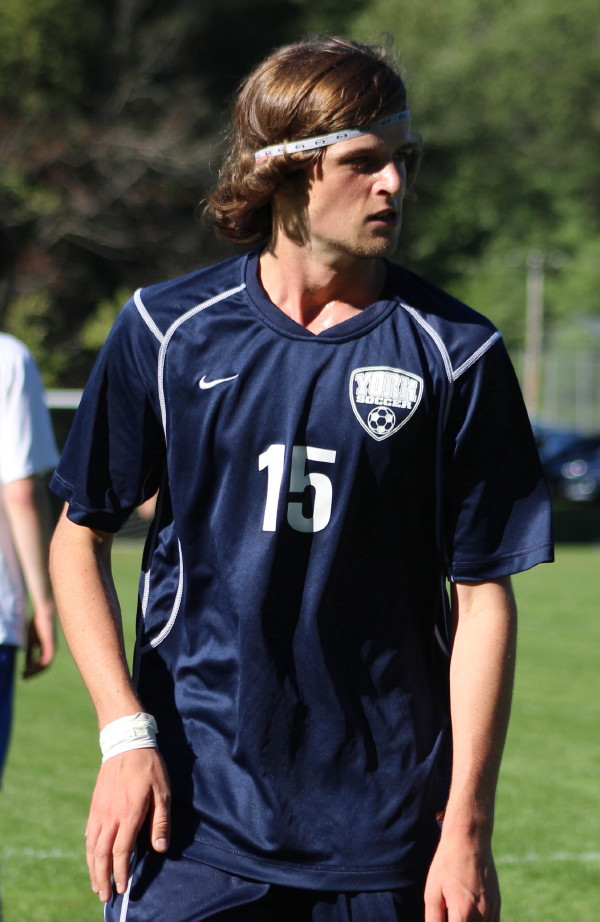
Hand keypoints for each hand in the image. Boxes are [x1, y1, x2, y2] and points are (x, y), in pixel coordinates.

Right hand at [23, 604, 55, 676]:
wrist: (44, 612)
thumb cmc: (37, 625)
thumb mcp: (31, 641)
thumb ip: (30, 652)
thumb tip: (27, 664)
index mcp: (47, 650)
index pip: (42, 665)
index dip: (32, 671)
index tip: (23, 674)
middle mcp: (52, 650)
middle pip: (44, 667)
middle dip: (33, 673)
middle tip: (24, 677)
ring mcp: (52, 647)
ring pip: (46, 664)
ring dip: (35, 670)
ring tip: (26, 673)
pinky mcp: (50, 643)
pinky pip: (48, 656)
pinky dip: (42, 663)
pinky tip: (34, 667)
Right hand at [85, 747, 170, 901]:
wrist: (126, 743)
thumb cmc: (149, 767)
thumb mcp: (163, 791)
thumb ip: (161, 821)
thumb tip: (160, 848)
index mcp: (128, 814)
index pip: (121, 851)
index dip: (121, 872)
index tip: (123, 888)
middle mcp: (110, 816)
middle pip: (102, 854)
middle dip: (103, 877)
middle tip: (105, 896)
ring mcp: (99, 810)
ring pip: (92, 846)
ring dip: (93, 868)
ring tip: (96, 884)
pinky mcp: (95, 805)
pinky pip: (89, 833)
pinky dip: (89, 850)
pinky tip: (92, 857)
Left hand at [424, 833, 499, 921]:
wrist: (470, 838)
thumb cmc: (447, 863)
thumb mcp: (433, 891)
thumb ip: (434, 919)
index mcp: (463, 913)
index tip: (446, 920)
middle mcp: (482, 915)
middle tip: (451, 916)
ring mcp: (493, 909)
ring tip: (458, 914)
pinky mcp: (497, 903)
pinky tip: (469, 916)